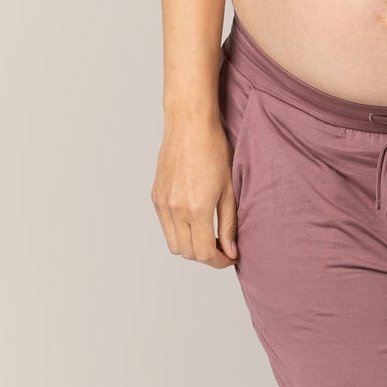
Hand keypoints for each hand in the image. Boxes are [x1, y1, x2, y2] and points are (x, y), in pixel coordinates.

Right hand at [152, 116, 238, 265]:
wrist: (189, 125)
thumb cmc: (214, 150)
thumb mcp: (229, 189)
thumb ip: (229, 224)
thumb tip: (230, 251)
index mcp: (196, 209)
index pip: (204, 253)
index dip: (219, 261)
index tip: (230, 257)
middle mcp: (174, 210)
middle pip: (187, 253)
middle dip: (206, 256)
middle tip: (222, 246)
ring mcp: (162, 204)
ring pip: (174, 244)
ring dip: (191, 246)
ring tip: (208, 234)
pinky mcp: (155, 197)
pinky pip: (165, 227)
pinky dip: (179, 231)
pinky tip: (195, 219)